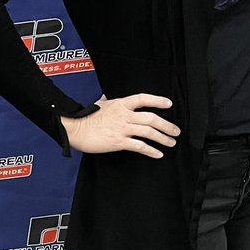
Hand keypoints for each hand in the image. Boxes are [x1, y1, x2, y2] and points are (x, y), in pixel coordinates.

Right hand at [62, 94, 178, 157]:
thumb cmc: (85, 117)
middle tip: (175, 131)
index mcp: (120, 104)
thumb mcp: (98, 104)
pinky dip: (151, 150)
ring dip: (163, 138)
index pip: (143, 99)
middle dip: (166, 125)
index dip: (157, 100)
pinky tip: (158, 154)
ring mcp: (122, 128)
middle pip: (151, 118)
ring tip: (171, 142)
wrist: (74, 129)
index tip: (169, 104)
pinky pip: (139, 146)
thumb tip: (105, 96)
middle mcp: (124, 115)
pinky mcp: (119, 142)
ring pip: (148, 132)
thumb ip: (105, 100)